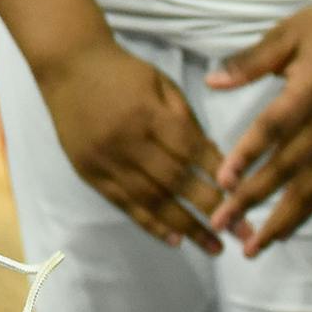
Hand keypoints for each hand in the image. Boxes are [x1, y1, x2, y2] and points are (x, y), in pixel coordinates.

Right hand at [35, 38, 246, 252]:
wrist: (67, 64)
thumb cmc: (121, 71)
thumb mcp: (161, 83)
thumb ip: (186, 120)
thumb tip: (213, 162)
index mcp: (148, 113)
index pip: (191, 150)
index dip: (219, 175)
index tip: (245, 197)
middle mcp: (126, 141)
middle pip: (175, 181)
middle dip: (212, 209)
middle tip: (243, 234)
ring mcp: (105, 160)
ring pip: (151, 199)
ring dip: (186, 226)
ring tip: (214, 247)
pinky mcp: (88, 172)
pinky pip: (123, 203)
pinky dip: (150, 224)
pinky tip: (174, 239)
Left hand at [205, 0, 311, 253]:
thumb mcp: (288, 34)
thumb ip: (250, 62)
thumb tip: (213, 80)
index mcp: (311, 92)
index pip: (275, 129)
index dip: (249, 155)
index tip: (224, 180)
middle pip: (288, 168)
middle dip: (254, 199)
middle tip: (220, 222)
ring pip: (311, 188)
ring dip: (282, 219)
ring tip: (254, 246)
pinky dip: (304, 211)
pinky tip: (283, 230)